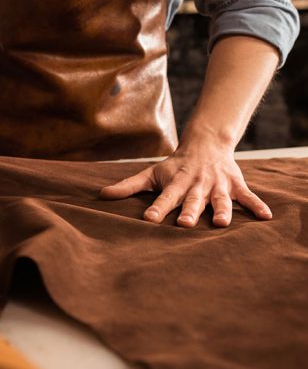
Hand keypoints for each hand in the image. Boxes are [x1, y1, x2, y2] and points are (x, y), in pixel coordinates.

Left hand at [100, 142, 272, 227]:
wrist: (205, 143)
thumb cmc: (174, 165)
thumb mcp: (151, 173)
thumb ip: (128, 186)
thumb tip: (101, 196)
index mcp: (176, 183)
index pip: (164, 198)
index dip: (157, 208)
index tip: (149, 219)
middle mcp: (196, 185)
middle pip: (193, 200)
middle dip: (190, 211)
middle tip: (186, 224)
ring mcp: (217, 185)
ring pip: (220, 199)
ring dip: (222, 210)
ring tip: (222, 223)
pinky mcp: (234, 184)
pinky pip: (247, 196)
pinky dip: (257, 205)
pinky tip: (267, 217)